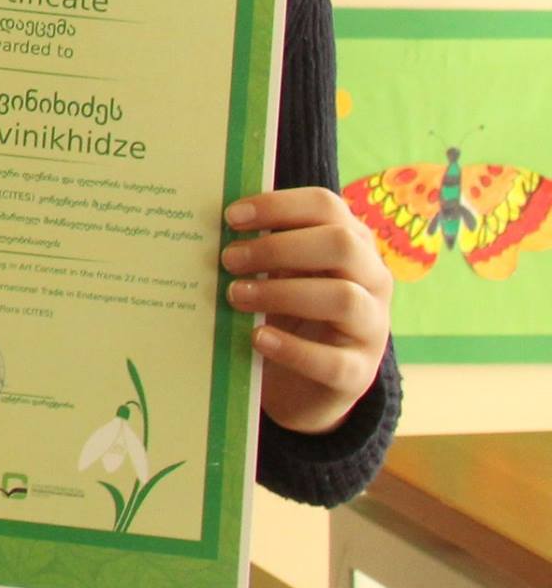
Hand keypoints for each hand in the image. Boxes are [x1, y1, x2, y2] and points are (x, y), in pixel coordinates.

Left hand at [221, 187, 392, 435]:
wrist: (298, 382)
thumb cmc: (285, 309)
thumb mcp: (277, 271)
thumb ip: (262, 245)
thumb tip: (215, 223)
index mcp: (353, 240)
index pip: (326, 206)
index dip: (279, 206)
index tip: (231, 217)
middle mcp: (373, 278)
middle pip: (340, 245)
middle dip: (279, 248)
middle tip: (229, 259)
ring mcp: (373, 327)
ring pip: (343, 298)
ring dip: (282, 293)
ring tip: (235, 296)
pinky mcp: (360, 374)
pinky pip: (334, 361)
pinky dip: (292, 348)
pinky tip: (257, 338)